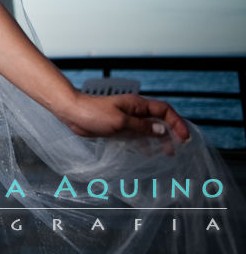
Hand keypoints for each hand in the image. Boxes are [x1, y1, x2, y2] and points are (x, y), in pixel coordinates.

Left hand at [59, 91, 189, 146]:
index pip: (164, 110)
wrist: (72, 113)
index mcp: (137, 104)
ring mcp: (128, 120)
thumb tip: (162, 130)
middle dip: (171, 132)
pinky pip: (138, 136)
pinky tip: (150, 153)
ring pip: (150, 130)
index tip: (185, 136)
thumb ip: (142, 127)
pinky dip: (146, 144)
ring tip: (169, 153)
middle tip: (179, 148)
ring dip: (160, 140)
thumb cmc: (93, 113)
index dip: (177, 122)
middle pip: (159, 120)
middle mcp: (135, 111)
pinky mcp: (120, 128)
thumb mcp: (120, 122)